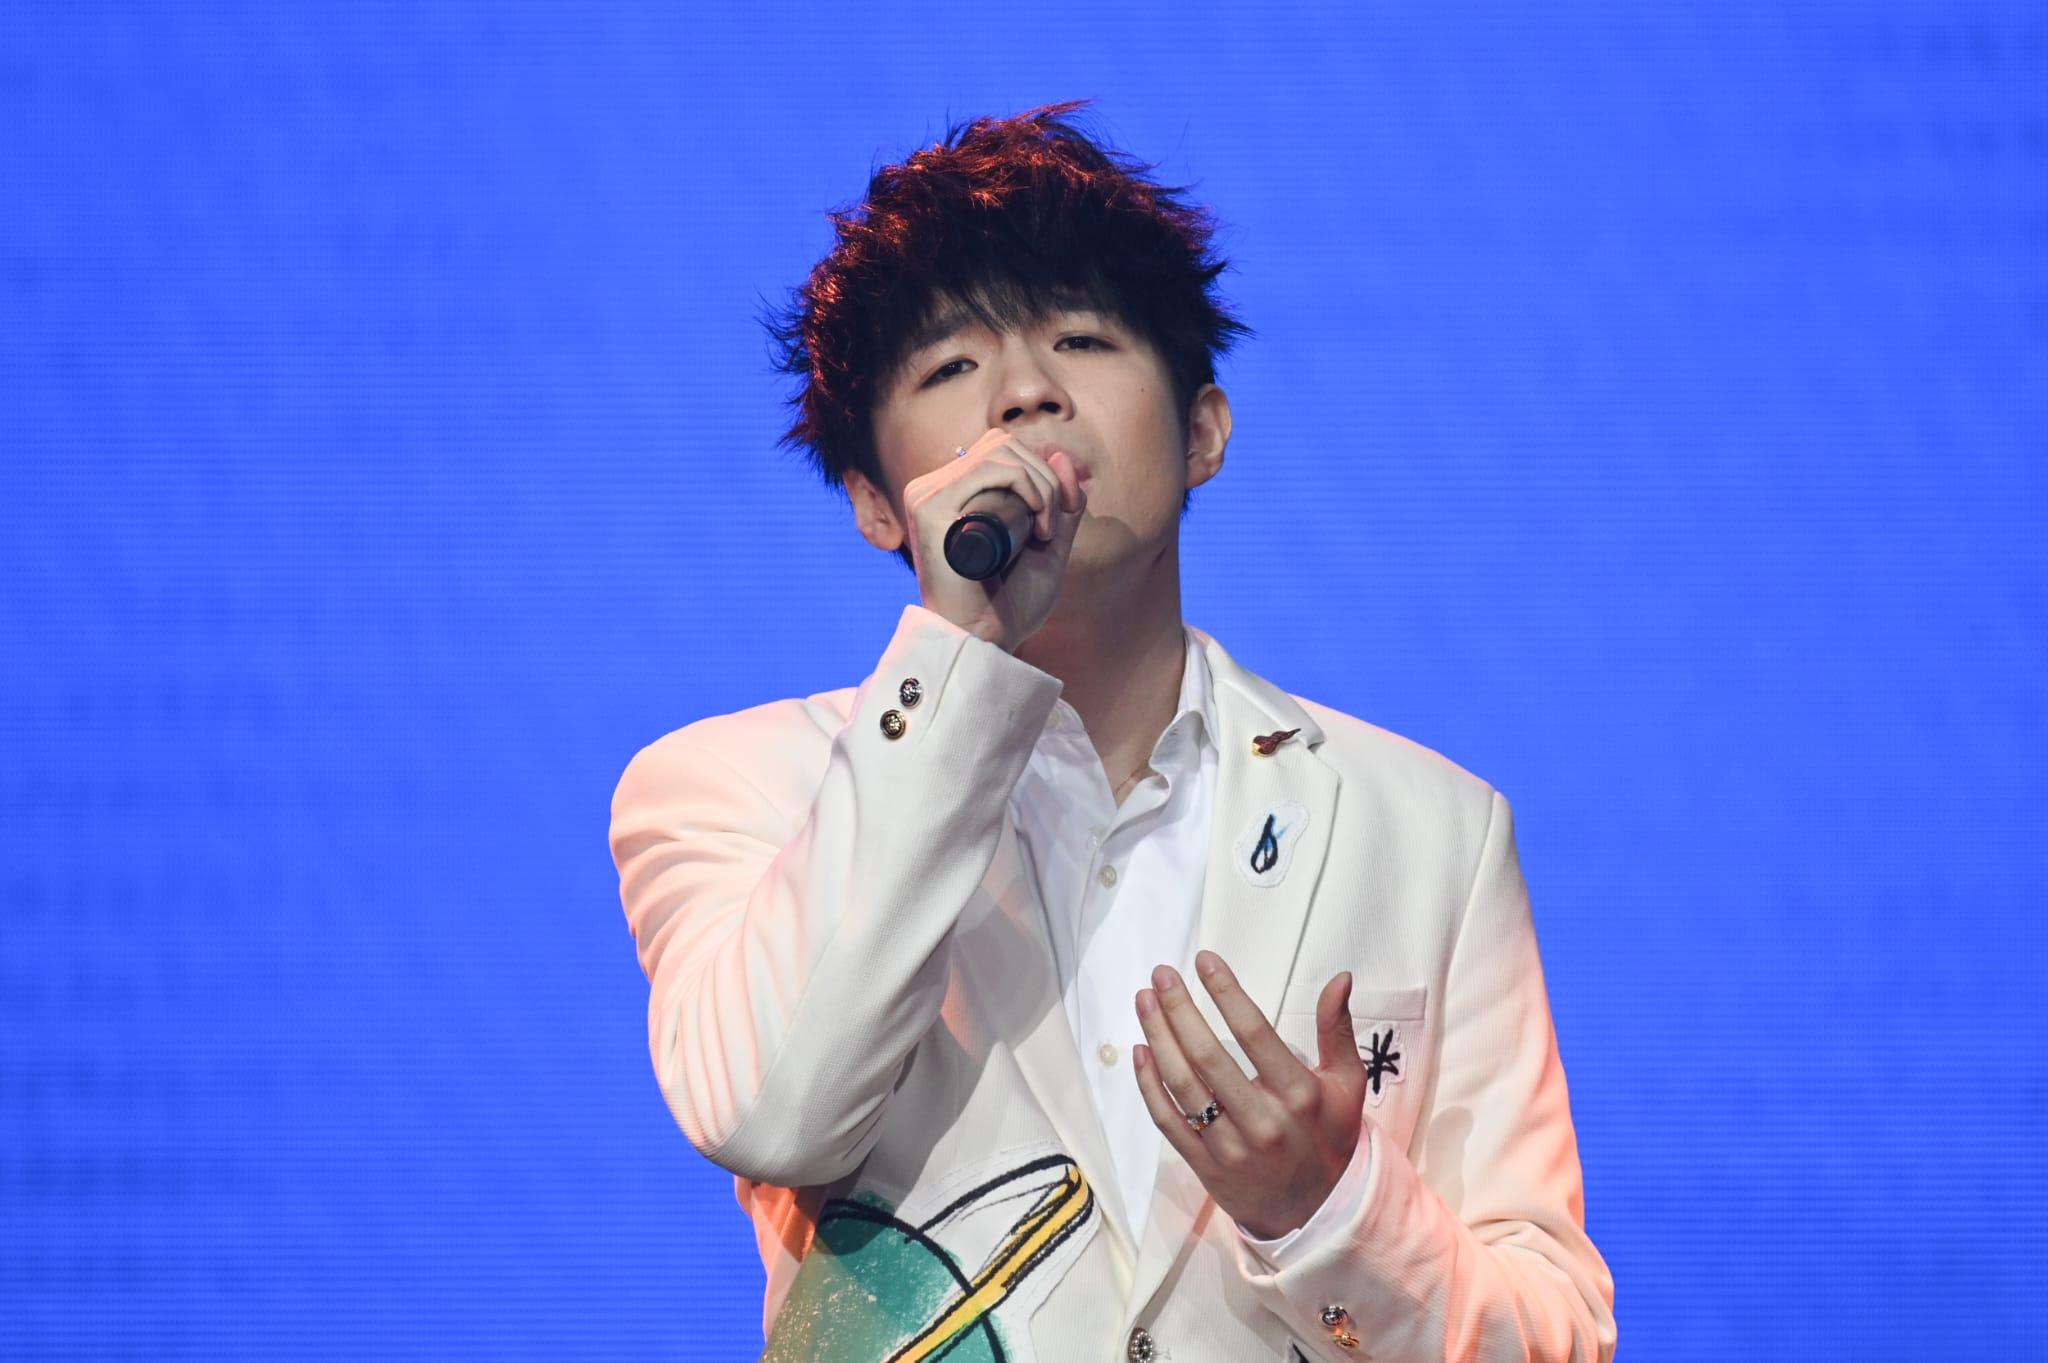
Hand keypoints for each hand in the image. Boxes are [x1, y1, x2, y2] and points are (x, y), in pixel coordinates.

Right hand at [903, 428, 1087, 652]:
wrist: (985, 642)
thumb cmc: (1009, 604)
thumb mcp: (1047, 548)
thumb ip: (1061, 507)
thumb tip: (1061, 454)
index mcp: (953, 495)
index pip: (1001, 450)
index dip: (1042, 469)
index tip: (1065, 511)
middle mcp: (935, 489)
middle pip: (1003, 445)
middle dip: (1047, 478)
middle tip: (1054, 528)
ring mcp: (928, 496)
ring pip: (1001, 453)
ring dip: (1041, 485)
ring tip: (1045, 532)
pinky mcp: (930, 508)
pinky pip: (988, 469)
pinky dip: (1026, 486)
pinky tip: (1036, 524)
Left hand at [1133, 950, 1364, 1240]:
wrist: (1316, 1212)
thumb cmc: (1329, 1136)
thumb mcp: (1347, 1084)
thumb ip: (1337, 1030)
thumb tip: (1340, 977)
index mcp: (1299, 1095)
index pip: (1254, 1032)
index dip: (1226, 992)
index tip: (1204, 960)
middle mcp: (1263, 1121)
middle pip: (1207, 1056)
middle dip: (1179, 1008)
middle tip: (1161, 974)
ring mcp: (1230, 1147)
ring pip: (1182, 1085)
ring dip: (1158, 1037)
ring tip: (1144, 1001)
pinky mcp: (1205, 1166)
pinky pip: (1168, 1121)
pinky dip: (1148, 1085)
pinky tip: (1141, 1050)